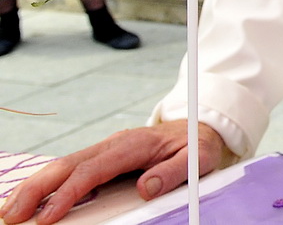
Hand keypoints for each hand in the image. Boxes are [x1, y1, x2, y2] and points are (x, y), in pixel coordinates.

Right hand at [2, 121, 226, 224]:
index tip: (48, 218)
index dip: (67, 194)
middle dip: (34, 190)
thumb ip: (174, 172)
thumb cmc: (196, 146)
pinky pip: (68, 173)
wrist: (199, 130)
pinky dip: (45, 186)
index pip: (91, 171)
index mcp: (132, 145)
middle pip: (65, 166)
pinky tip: (29, 203)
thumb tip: (146, 188)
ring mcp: (104, 151)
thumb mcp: (198, 158)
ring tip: (8, 213)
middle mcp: (112, 145)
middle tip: (10, 216)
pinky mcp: (101, 160)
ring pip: (61, 168)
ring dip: (32, 189)